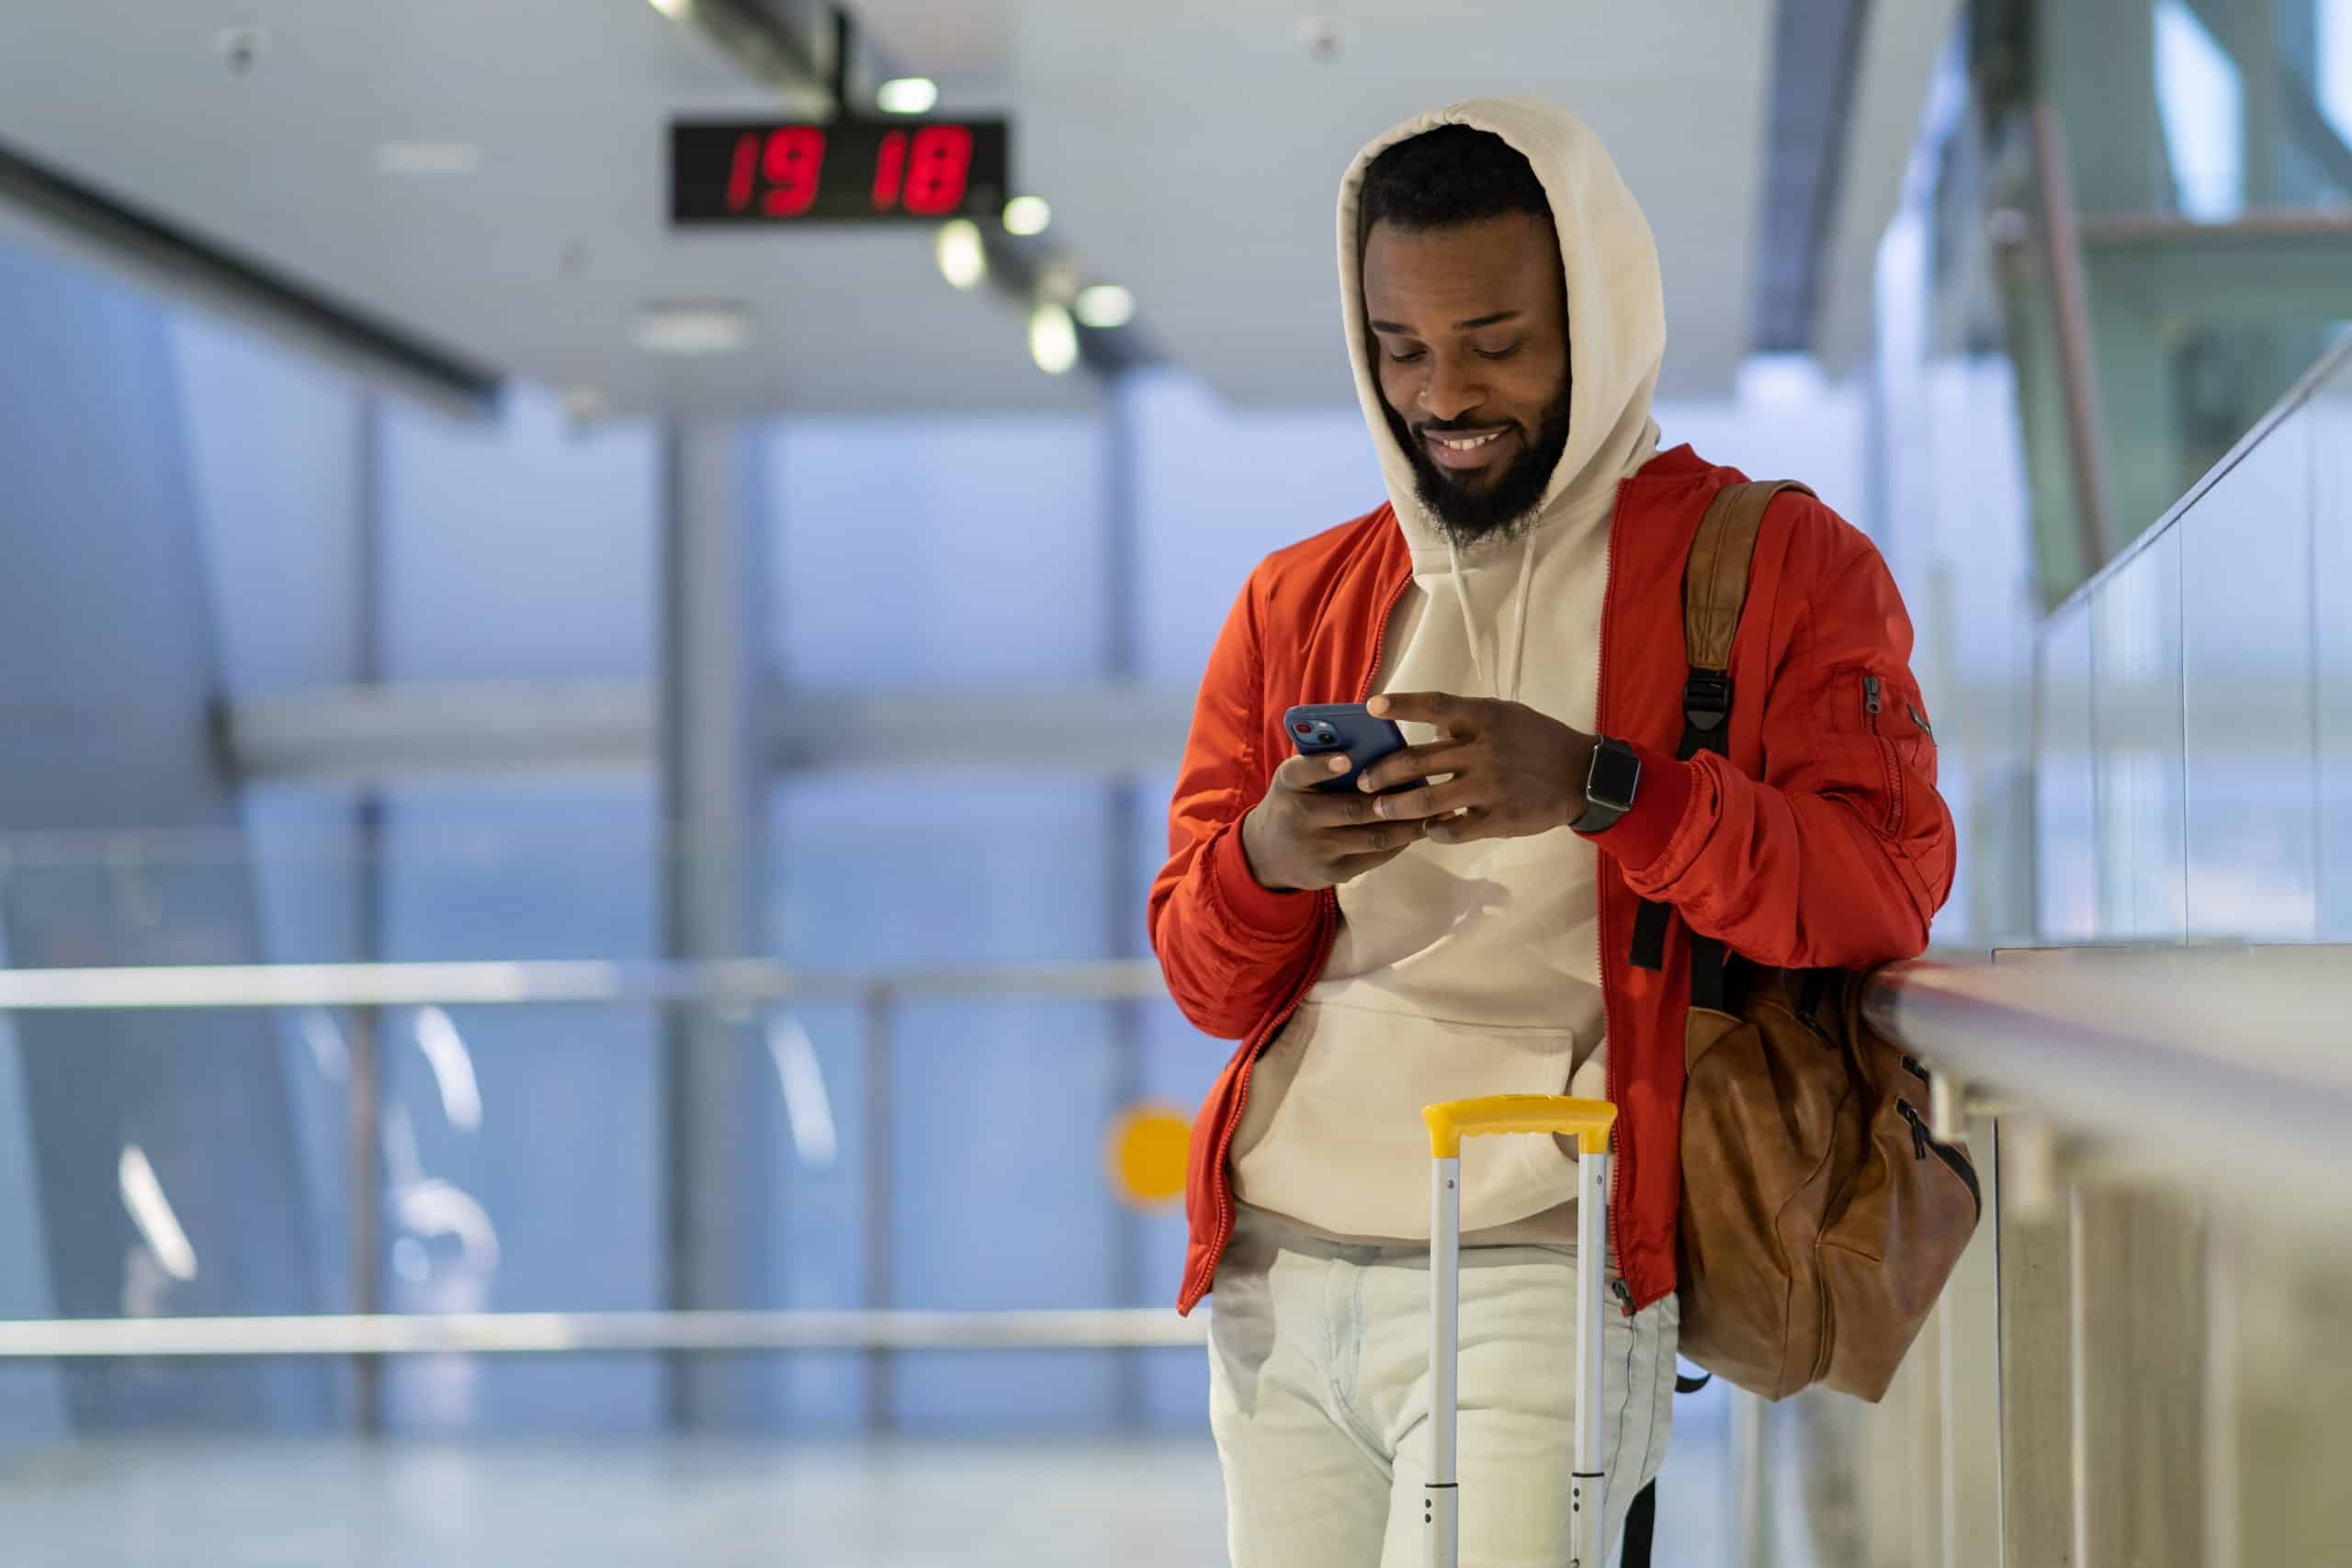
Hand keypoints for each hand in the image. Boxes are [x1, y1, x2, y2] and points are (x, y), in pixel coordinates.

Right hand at [1240, 750, 1430, 892]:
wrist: (1266, 853)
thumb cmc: (1295, 801)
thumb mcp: (1296, 779)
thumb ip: (1324, 765)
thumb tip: (1379, 749)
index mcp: (1288, 784)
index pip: (1301, 772)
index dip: (1322, 766)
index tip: (1347, 760)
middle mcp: (1298, 817)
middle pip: (1352, 809)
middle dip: (1394, 800)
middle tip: (1428, 788)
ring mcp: (1315, 849)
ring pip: (1372, 837)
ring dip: (1408, 825)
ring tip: (1436, 811)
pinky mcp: (1331, 872)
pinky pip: (1374, 856)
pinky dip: (1399, 842)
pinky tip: (1418, 830)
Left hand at [1352, 691, 1596, 844]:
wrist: (1581, 775)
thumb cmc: (1538, 740)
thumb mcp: (1506, 716)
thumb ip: (1467, 721)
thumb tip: (1428, 733)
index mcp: (1484, 718)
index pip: (1435, 705)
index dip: (1402, 705)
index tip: (1371, 706)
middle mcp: (1483, 750)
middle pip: (1418, 760)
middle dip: (1383, 772)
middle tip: (1362, 780)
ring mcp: (1490, 786)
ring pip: (1428, 800)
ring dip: (1396, 806)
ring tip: (1379, 810)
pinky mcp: (1498, 818)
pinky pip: (1454, 829)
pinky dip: (1434, 830)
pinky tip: (1426, 829)